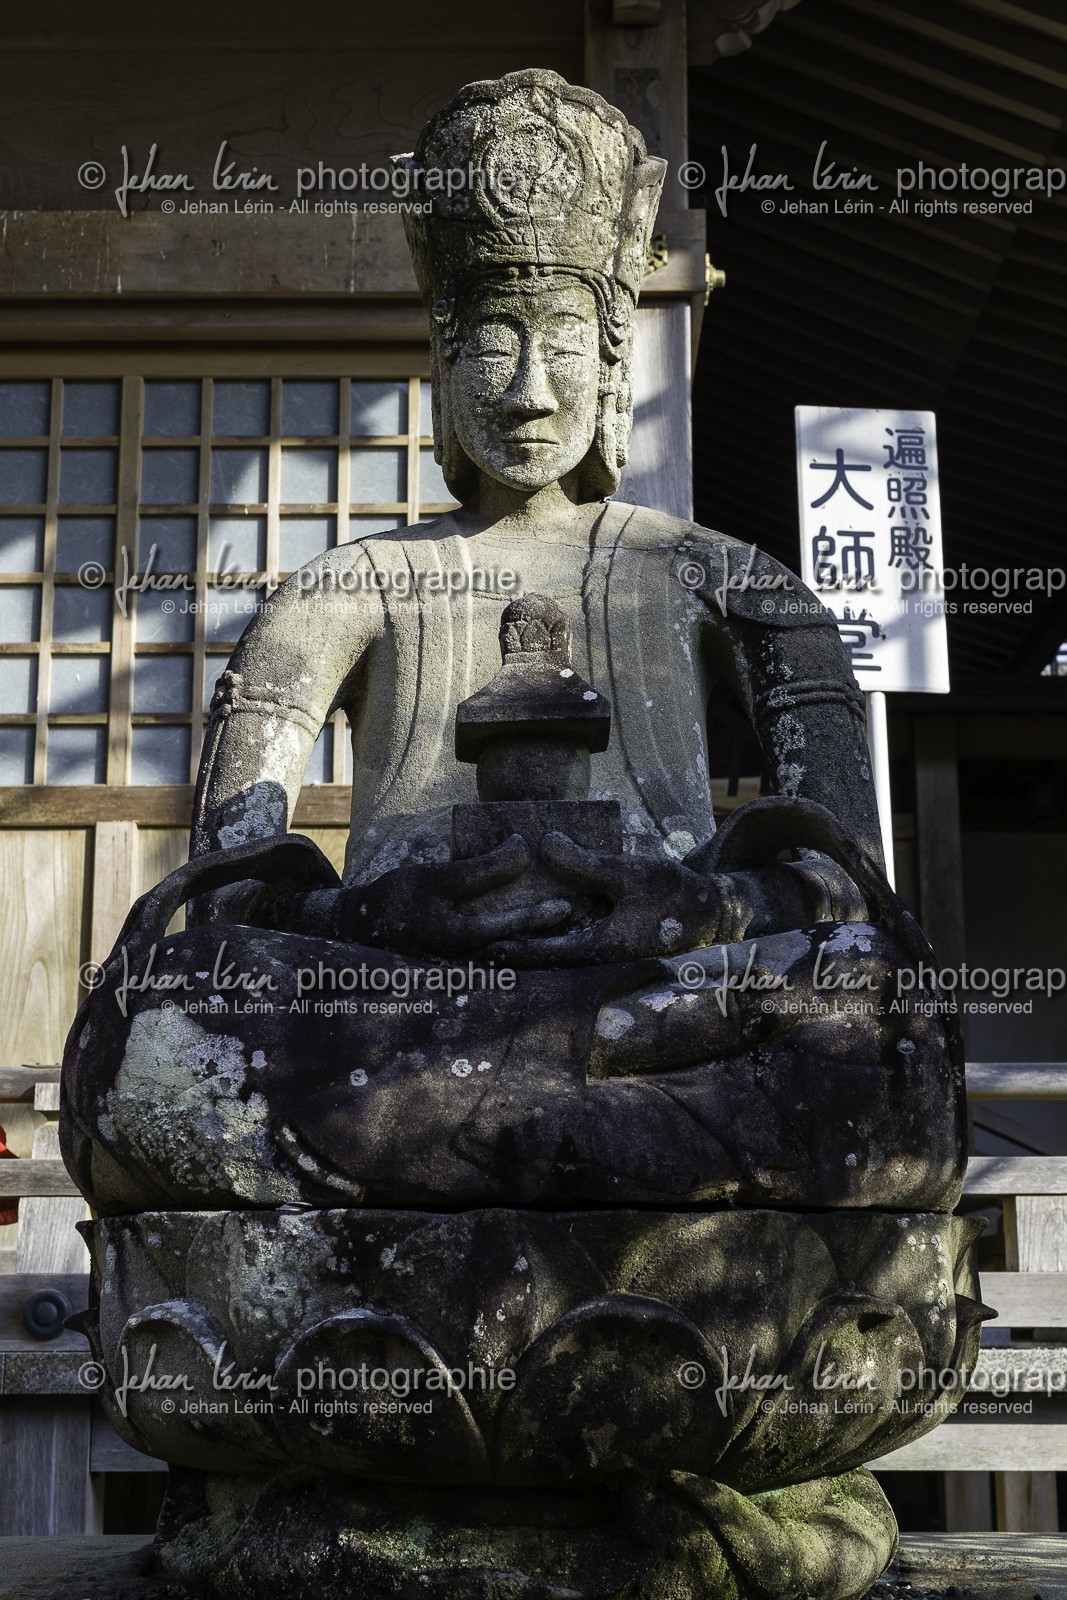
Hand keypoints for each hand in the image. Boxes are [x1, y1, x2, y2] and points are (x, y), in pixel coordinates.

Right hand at [338, 834, 570, 956]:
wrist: (359, 928)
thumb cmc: (396, 899)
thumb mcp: (434, 878)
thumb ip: (479, 869)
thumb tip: (521, 851)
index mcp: (459, 941)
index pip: (508, 930)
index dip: (537, 917)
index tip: (564, 907)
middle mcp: (467, 962)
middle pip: (517, 951)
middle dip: (545, 939)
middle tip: (576, 920)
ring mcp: (465, 969)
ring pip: (509, 958)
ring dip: (535, 943)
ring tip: (563, 926)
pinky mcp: (461, 967)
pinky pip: (495, 958)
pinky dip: (516, 945)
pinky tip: (532, 933)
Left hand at [489, 832, 725, 966]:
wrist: (712, 912)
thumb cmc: (673, 895)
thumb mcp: (628, 873)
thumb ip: (586, 863)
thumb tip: (545, 845)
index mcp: (600, 948)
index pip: (546, 953)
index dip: (514, 948)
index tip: (484, 944)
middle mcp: (598, 955)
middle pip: (547, 954)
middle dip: (516, 944)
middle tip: (478, 938)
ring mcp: (604, 948)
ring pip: (560, 946)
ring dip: (534, 935)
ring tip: (498, 924)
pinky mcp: (611, 938)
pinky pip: (576, 935)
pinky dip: (556, 926)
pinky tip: (541, 910)